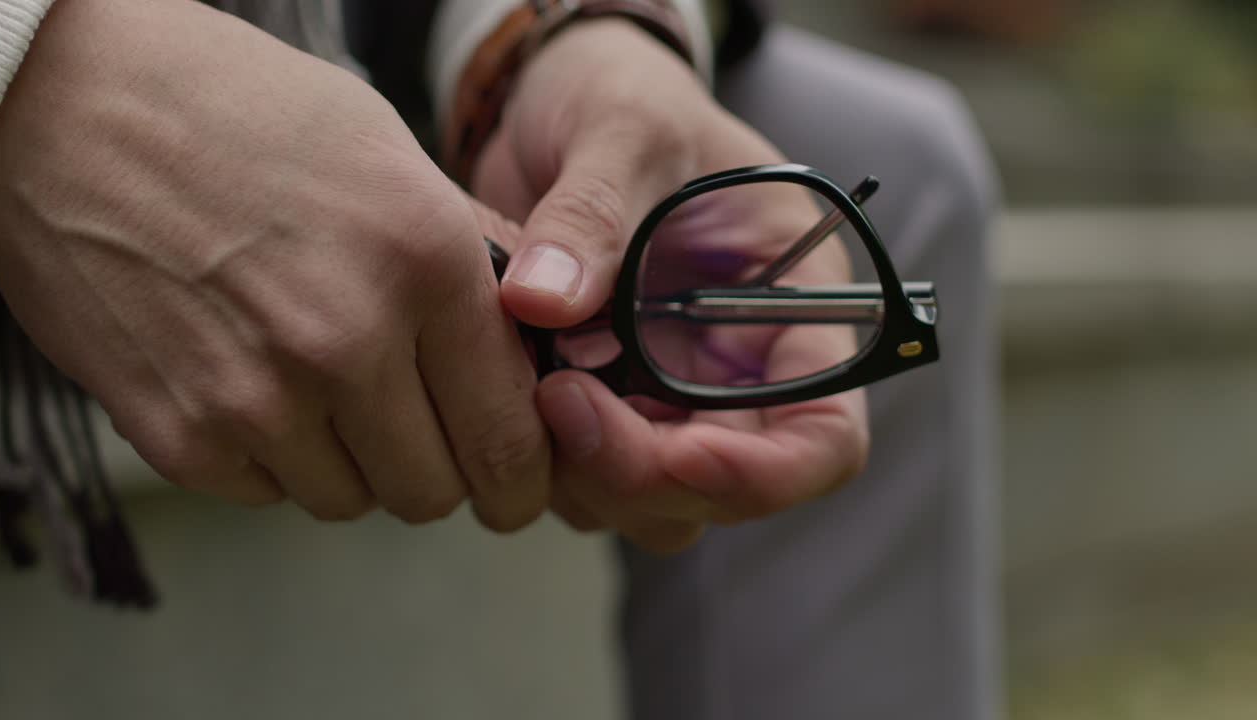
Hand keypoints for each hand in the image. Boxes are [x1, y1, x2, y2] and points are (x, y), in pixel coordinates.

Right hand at [0, 0, 549, 529]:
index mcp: (424, 260)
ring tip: (319, 381)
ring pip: (351, 501)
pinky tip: (250, 378)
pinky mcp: (180, 433)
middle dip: (438, 469)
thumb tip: (539, 341)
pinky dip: (272, 458)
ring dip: (351, 462)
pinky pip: (266, 492)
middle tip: (416, 427)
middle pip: (434, 490)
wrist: (68, 108)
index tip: (516, 484)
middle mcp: (348, 339)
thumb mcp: (390, 157)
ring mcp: (257, 396)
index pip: (509, 433)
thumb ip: (475, 261)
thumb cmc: (242, 116)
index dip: (523, 477)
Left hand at [470, 19, 868, 550]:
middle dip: (642, 475)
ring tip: (530, 380)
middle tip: (558, 402)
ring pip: (652, 501)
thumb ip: (594, 214)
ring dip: (587, 475)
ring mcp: (671, 394)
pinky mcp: (607, 400)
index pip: (824, 438)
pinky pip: (586, 472)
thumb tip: (544, 305)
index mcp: (793, 311)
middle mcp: (742, 370)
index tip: (678, 457)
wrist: (562, 100)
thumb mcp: (623, 129)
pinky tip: (509, 384)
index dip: (762, 473)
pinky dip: (548, 455)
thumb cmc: (627, 98)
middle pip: (725, 487)